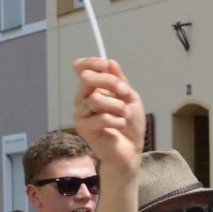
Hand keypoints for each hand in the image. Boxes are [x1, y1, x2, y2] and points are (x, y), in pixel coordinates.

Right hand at [71, 57, 145, 171]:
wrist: (131, 149)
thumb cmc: (129, 124)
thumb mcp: (130, 97)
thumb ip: (120, 81)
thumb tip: (110, 62)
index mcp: (92, 88)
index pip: (81, 68)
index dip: (91, 63)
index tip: (106, 65)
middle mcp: (83, 98)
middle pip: (86, 78)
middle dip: (110, 82)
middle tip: (125, 93)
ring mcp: (81, 113)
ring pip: (95, 98)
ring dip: (117, 106)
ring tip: (125, 115)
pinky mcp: (83, 128)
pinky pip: (101, 117)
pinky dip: (117, 121)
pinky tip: (121, 126)